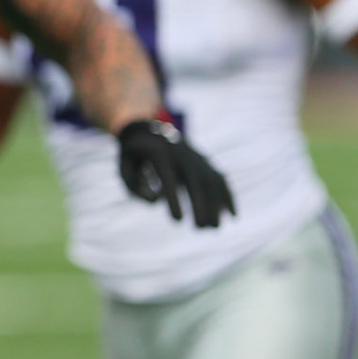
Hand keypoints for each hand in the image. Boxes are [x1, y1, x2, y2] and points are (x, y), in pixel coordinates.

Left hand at [116, 118, 234, 227]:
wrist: (147, 130)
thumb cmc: (133, 156)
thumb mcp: (124, 167)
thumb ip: (135, 185)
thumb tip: (156, 201)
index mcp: (158, 153)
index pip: (168, 178)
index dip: (173, 198)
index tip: (177, 220)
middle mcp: (181, 154)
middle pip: (195, 179)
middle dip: (200, 204)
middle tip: (200, 228)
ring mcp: (196, 157)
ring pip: (210, 180)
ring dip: (215, 204)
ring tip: (213, 228)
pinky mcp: (204, 162)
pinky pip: (220, 179)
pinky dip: (228, 196)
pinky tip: (232, 216)